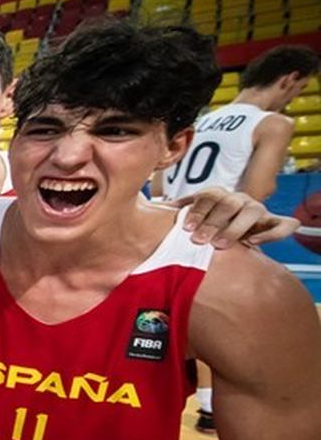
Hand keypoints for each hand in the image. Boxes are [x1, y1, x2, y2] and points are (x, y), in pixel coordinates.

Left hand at [176, 187, 299, 246]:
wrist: (232, 235)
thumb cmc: (207, 226)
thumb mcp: (192, 218)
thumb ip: (178, 213)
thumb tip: (158, 209)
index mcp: (217, 195)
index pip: (208, 197)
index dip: (197, 212)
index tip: (186, 228)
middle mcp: (238, 199)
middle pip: (227, 204)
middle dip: (212, 222)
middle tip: (199, 240)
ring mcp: (257, 210)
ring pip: (251, 213)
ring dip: (234, 229)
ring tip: (219, 244)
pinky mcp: (274, 222)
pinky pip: (281, 225)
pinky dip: (271, 233)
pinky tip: (253, 243)